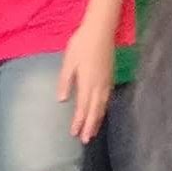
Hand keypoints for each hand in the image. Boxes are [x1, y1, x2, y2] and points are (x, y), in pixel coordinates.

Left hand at [58, 21, 114, 143]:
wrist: (100, 31)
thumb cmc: (80, 45)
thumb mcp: (68, 63)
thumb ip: (65, 82)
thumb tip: (61, 100)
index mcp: (87, 83)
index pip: (83, 108)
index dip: (79, 122)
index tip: (75, 134)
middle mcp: (99, 86)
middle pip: (95, 111)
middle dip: (90, 126)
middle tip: (85, 140)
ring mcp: (107, 82)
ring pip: (103, 106)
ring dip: (97, 119)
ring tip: (93, 131)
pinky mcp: (110, 77)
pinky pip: (107, 98)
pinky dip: (103, 109)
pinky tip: (101, 112)